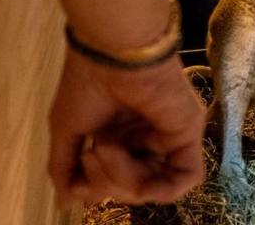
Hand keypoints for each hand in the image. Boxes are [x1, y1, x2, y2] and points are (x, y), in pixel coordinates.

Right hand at [48, 50, 205, 205]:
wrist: (111, 54)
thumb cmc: (87, 83)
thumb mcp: (68, 132)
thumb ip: (65, 169)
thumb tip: (65, 201)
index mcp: (120, 133)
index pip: (112, 179)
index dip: (95, 185)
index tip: (81, 161)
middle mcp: (145, 136)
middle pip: (131, 186)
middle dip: (106, 182)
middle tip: (93, 151)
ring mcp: (168, 135)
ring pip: (152, 185)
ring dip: (124, 181)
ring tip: (104, 146)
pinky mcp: (188, 133)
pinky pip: (184, 179)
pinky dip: (161, 191)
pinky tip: (139, 180)